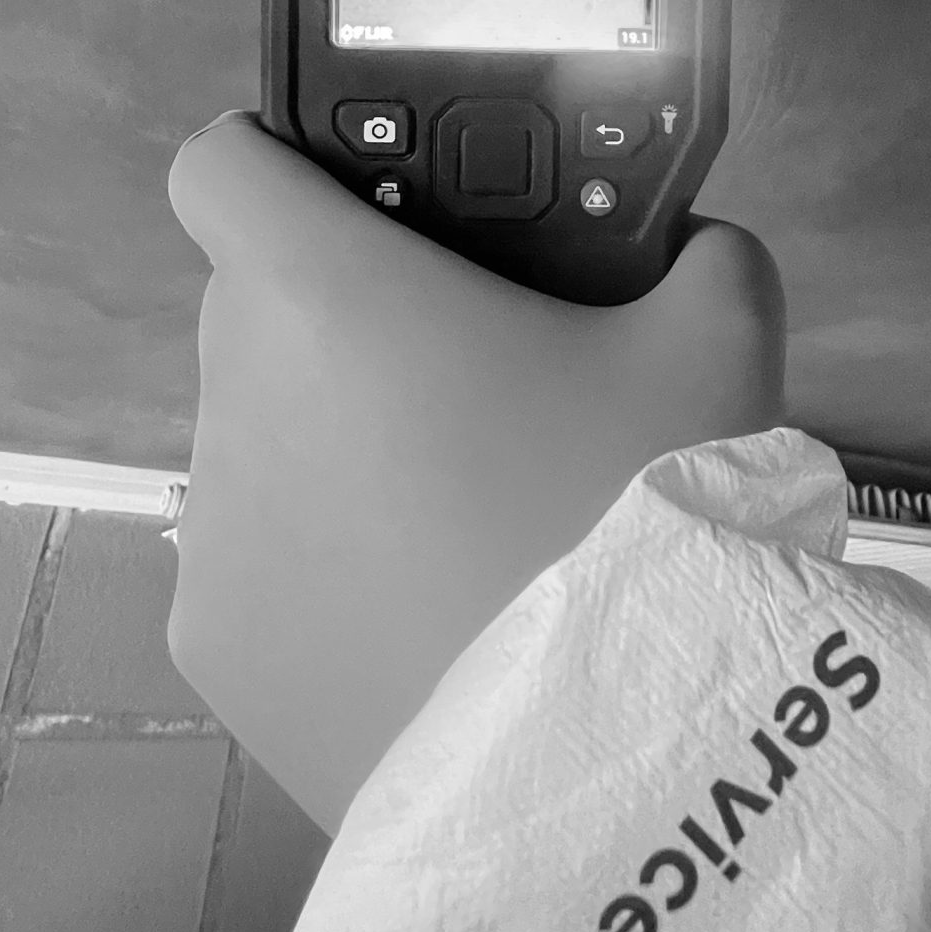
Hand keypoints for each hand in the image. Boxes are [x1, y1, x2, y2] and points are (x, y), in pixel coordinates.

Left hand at [165, 114, 785, 834]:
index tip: (365, 212)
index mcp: (324, 295)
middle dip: (348, 325)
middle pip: (258, 313)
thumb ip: (705, 259)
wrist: (602, 766)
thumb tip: (696, 249)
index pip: (224, 165)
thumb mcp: (719, 353)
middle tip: (479, 382)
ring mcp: (212, 537)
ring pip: (261, 445)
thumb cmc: (636, 517)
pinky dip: (324, 572)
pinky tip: (429, 618)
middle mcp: (234, 399)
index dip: (282, 167)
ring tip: (470, 521)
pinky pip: (260, 570)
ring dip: (336, 452)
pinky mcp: (215, 653)